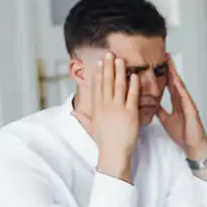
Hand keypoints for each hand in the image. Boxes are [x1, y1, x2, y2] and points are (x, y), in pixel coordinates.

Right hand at [83, 53, 139, 182]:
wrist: (113, 152)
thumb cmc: (103, 142)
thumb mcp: (90, 128)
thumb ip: (83, 118)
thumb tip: (73, 113)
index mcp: (97, 108)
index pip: (98, 87)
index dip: (99, 73)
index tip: (100, 63)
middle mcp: (106, 106)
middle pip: (107, 82)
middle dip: (108, 67)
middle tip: (110, 54)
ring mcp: (118, 108)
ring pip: (118, 85)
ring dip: (119, 71)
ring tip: (121, 60)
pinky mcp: (130, 113)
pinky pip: (132, 95)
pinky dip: (133, 84)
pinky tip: (134, 75)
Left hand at [157, 55, 206, 160]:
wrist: (193, 145)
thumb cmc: (183, 134)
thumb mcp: (165, 120)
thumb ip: (159, 110)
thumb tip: (150, 103)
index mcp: (177, 102)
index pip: (169, 84)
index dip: (163, 74)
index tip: (157, 64)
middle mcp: (183, 100)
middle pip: (175, 81)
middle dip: (170, 68)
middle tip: (164, 56)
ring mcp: (188, 103)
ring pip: (180, 85)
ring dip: (175, 74)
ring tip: (170, 63)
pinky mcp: (192, 109)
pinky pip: (185, 96)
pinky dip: (180, 87)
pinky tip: (176, 80)